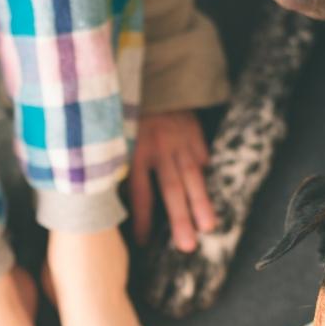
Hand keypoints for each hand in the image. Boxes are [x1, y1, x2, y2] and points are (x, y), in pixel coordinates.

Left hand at [129, 111, 216, 251]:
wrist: (150, 79)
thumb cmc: (125, 115)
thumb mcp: (115, 138)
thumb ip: (120, 166)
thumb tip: (118, 200)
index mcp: (135, 152)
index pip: (140, 193)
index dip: (141, 219)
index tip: (143, 242)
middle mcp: (159, 148)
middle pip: (171, 189)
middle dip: (180, 219)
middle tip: (187, 246)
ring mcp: (179, 140)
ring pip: (192, 177)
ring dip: (201, 204)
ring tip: (209, 227)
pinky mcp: (193, 131)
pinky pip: (200, 156)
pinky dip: (202, 173)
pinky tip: (208, 194)